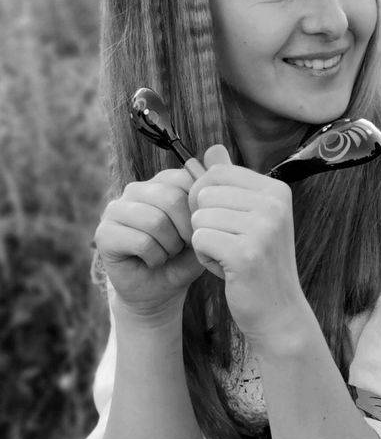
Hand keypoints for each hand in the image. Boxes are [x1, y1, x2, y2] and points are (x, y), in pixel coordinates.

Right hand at [94, 168, 202, 317]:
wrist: (161, 291)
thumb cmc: (185, 257)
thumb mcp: (205, 227)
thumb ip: (212, 193)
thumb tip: (218, 147)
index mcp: (161, 184)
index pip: (184, 180)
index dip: (197, 210)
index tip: (197, 230)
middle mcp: (136, 190)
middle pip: (170, 198)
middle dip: (185, 230)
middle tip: (182, 246)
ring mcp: (116, 209)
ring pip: (155, 221)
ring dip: (170, 247)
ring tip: (167, 254)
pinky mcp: (104, 233)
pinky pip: (141, 241)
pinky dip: (155, 258)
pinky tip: (152, 262)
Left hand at [189, 147, 312, 349]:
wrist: (278, 311)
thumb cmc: (259, 263)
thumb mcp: (249, 217)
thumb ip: (231, 183)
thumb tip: (211, 149)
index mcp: (276, 191)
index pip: (216, 172)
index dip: (204, 196)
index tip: (222, 220)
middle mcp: (274, 205)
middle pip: (204, 194)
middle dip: (204, 221)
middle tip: (229, 243)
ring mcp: (263, 229)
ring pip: (199, 218)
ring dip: (205, 241)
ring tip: (230, 257)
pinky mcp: (246, 253)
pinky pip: (200, 240)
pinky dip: (205, 258)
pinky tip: (227, 269)